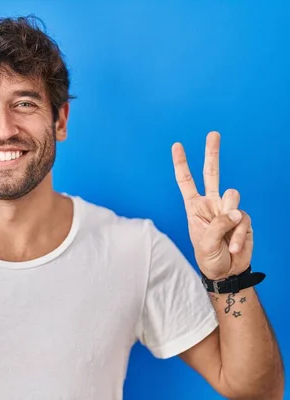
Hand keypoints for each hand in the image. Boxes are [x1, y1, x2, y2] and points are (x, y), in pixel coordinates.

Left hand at [172, 131, 252, 279]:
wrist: (226, 272)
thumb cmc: (208, 258)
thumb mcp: (205, 243)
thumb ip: (218, 224)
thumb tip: (236, 212)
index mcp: (194, 207)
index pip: (186, 182)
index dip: (181, 164)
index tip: (177, 146)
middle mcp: (211, 204)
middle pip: (212, 174)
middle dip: (212, 153)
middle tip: (213, 134)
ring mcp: (228, 209)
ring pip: (232, 196)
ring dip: (229, 219)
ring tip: (225, 239)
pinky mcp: (243, 218)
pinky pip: (243, 219)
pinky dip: (238, 235)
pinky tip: (233, 247)